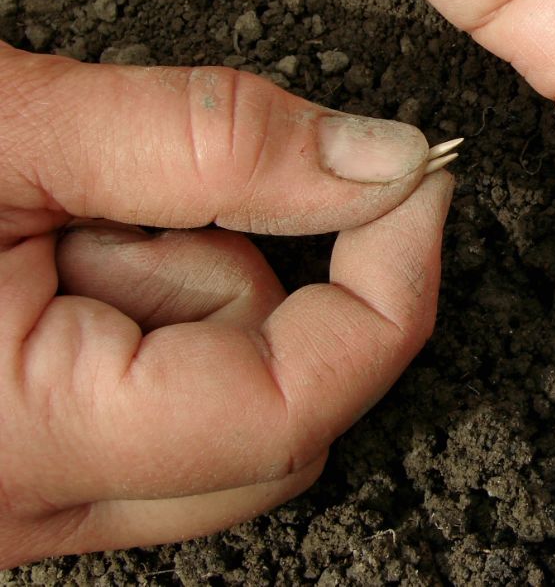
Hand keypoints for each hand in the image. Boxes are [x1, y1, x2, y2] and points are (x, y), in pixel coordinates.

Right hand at [0, 44, 451, 567]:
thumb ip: (207, 142)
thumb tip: (378, 160)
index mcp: (20, 443)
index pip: (297, 400)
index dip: (391, 286)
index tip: (418, 184)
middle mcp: (26, 509)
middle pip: (271, 412)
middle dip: (250, 278)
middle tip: (142, 186)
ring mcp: (20, 501)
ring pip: (214, 402)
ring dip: (174, 281)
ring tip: (42, 214)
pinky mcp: (15, 465)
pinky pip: (148, 398)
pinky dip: (133, 303)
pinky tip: (35, 252)